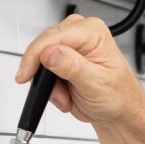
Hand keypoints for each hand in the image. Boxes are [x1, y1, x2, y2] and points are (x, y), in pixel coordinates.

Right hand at [15, 13, 144, 126]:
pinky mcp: (63, 59)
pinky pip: (43, 71)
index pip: (53, 36)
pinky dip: (51, 88)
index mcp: (92, 32)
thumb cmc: (118, 96)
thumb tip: (49, 53)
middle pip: (43, 47)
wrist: (118, 111)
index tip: (26, 74)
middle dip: (46, 75)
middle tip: (60, 95)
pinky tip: (66, 95)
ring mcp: (71, 46)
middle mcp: (80, 34)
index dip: (35, 56)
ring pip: (41, 61)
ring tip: (67, 97)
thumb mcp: (96, 83)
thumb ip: (72, 67)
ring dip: (50, 85)